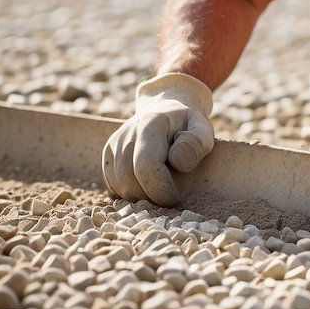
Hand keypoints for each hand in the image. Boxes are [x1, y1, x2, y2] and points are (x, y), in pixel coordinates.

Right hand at [102, 72, 214, 205]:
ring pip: (120, 187)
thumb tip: (177, 162)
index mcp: (150, 124)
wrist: (165, 111)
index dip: (160, 189)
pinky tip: (147, 184)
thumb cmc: (187, 126)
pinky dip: (131, 193)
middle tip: (170, 194)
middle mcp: (126, 134)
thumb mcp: (202, 129)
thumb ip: (197, 143)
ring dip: (141, 196)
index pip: (145, 166)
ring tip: (160, 186)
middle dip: (151, 197)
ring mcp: (113, 145)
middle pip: (129, 181)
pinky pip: (114, 188)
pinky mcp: (107, 157)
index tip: (175, 197)